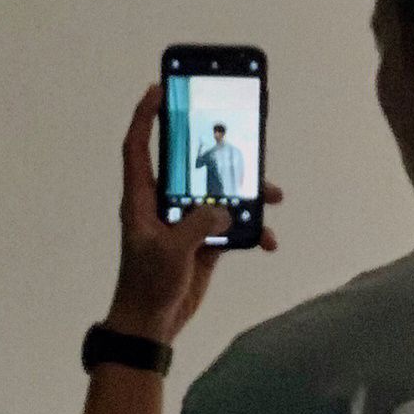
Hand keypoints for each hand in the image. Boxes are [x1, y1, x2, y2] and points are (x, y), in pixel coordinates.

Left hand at [115, 83, 282, 341]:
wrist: (153, 323)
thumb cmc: (147, 284)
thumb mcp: (172, 251)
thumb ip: (199, 223)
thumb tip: (226, 210)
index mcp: (142, 199)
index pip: (139, 147)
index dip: (146, 117)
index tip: (159, 89)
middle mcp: (164, 205)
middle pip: (191, 166)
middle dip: (218, 150)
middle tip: (241, 134)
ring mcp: (186, 224)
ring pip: (220, 196)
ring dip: (247, 195)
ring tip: (274, 194)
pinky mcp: (204, 244)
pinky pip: (234, 228)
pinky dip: (253, 233)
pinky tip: (268, 241)